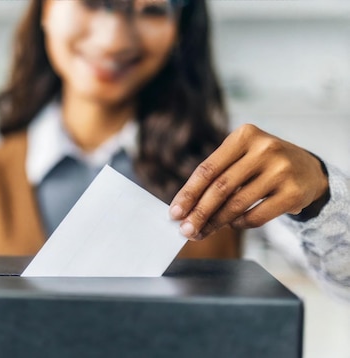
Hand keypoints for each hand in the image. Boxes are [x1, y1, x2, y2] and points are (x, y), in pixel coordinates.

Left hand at [169, 124, 329, 240]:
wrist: (310, 170)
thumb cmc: (262, 165)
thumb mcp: (242, 157)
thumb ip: (216, 177)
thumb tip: (185, 209)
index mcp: (244, 135)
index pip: (208, 169)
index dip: (188, 193)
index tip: (174, 213)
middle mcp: (264, 149)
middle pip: (220, 188)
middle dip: (199, 212)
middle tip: (185, 230)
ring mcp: (281, 170)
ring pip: (237, 204)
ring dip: (215, 222)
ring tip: (202, 232)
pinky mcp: (293, 192)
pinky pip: (256, 216)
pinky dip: (239, 224)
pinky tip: (232, 224)